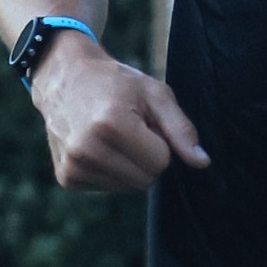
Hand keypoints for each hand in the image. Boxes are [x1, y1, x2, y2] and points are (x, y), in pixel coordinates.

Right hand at [29, 32, 209, 191]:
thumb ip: (180, 128)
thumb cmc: (115, 83)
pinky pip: (108, 188)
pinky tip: (97, 146)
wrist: (64, 77)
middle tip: (128, 129)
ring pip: (128, 187)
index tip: (143, 122)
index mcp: (111, 124)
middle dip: (146, 157)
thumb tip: (202, 162)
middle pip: (146, 180)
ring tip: (111, 136)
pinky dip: (109, 171)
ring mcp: (73, 165)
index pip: (161, 162)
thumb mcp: (154, 94)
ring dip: (128, 166)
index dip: (159, 142)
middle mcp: (86, 148)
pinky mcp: (66, 177)